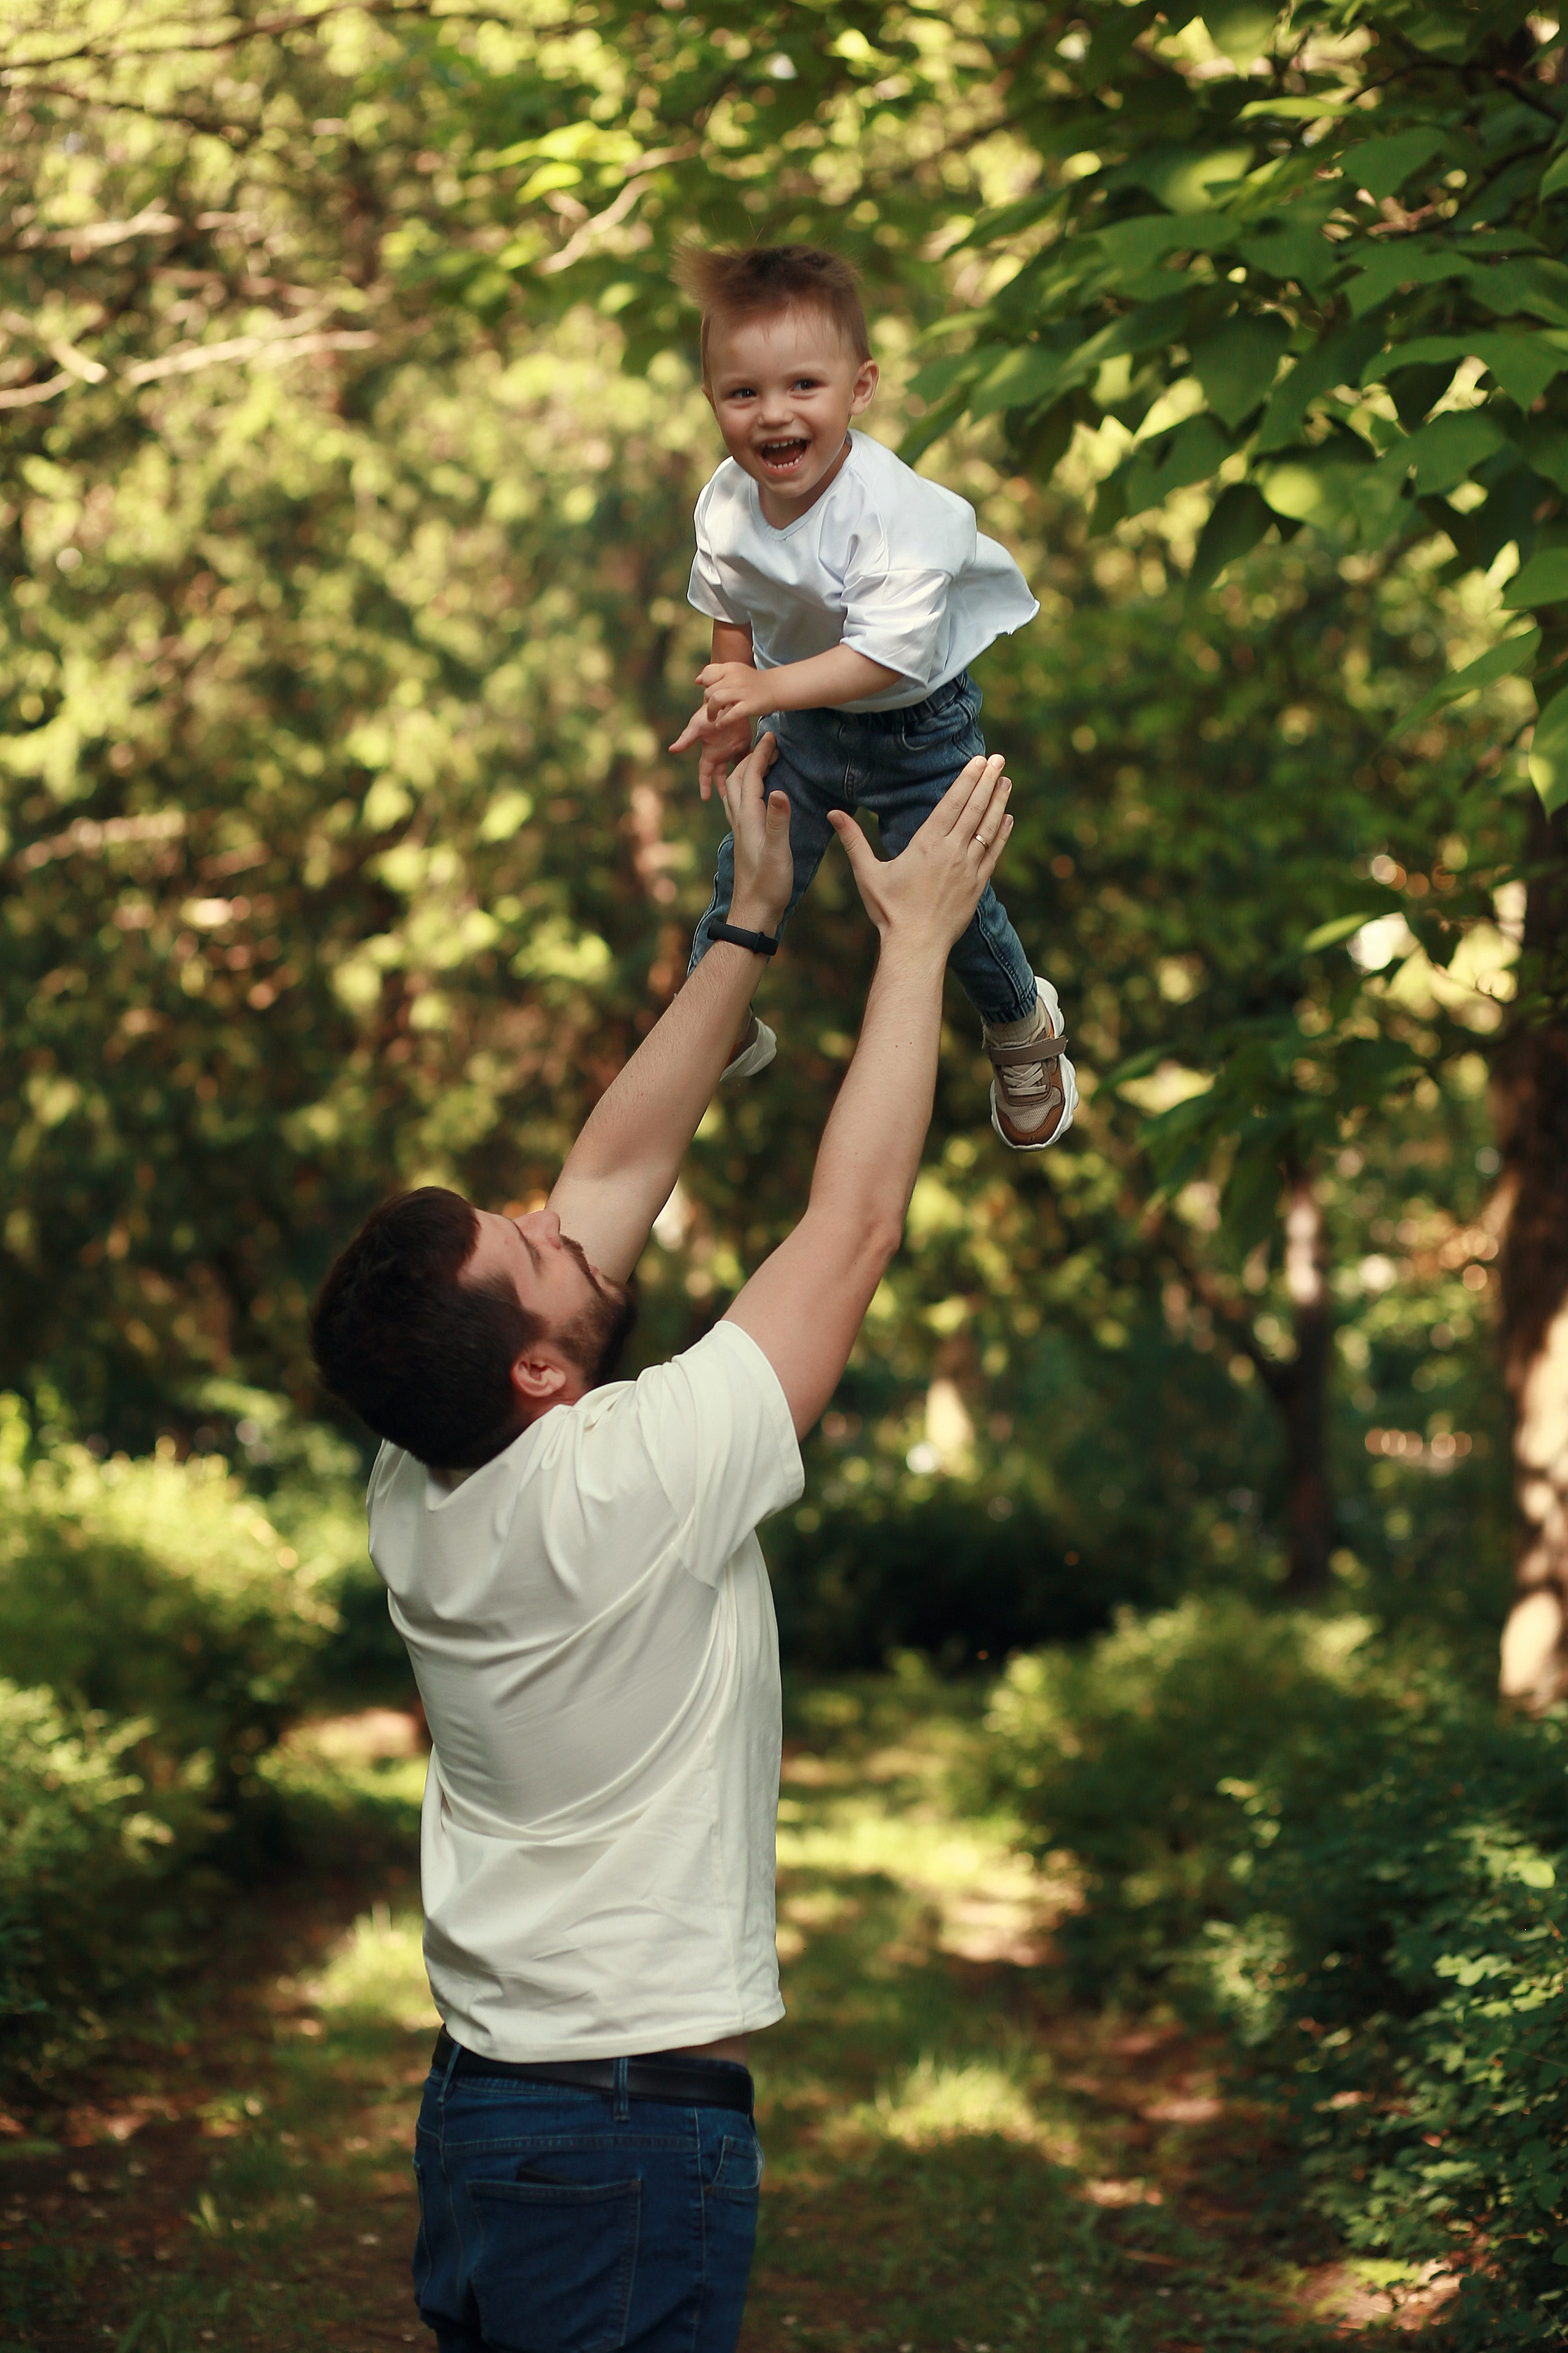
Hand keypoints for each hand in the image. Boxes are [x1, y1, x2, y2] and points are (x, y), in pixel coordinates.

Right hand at [668, 702, 753, 800]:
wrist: (724, 700)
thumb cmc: (709, 712)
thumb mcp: (697, 726)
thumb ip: (686, 739)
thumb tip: (672, 749)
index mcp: (709, 753)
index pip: (705, 773)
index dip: (704, 785)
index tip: (705, 798)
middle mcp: (720, 754)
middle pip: (721, 776)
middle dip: (723, 788)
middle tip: (729, 803)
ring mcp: (732, 749)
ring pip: (737, 769)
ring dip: (741, 779)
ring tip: (747, 792)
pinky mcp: (744, 743)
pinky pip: (750, 757)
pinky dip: (754, 764)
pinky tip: (761, 773)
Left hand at [697, 659, 771, 727]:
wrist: (775, 687)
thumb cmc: (751, 682)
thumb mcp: (734, 671)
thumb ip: (715, 673)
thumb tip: (698, 680)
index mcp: (730, 668)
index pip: (707, 675)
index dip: (705, 685)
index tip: (711, 693)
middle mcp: (735, 678)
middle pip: (709, 690)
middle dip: (707, 702)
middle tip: (712, 709)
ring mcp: (743, 692)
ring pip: (716, 700)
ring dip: (710, 711)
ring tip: (712, 718)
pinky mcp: (750, 705)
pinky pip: (732, 714)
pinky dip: (723, 721)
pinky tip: (720, 725)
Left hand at [719, 731, 791, 935]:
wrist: (755, 912)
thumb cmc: (769, 885)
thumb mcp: (778, 852)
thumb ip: (779, 822)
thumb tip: (780, 790)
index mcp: (748, 819)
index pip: (750, 778)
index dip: (760, 754)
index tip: (771, 735)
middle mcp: (740, 821)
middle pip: (736, 780)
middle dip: (750, 757)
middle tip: (767, 743)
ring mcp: (740, 831)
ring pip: (734, 792)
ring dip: (744, 772)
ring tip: (759, 761)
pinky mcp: (745, 839)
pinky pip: (740, 805)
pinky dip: (746, 790)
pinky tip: (755, 795)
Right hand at [828, 753, 1012, 959]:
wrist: (916, 945)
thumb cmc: (889, 911)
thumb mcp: (868, 874)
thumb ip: (853, 840)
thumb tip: (832, 813)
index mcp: (927, 844)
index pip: (952, 803)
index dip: (967, 779)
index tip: (979, 760)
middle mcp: (952, 851)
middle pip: (975, 809)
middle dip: (987, 782)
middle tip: (999, 760)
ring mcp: (968, 868)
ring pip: (988, 828)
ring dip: (998, 802)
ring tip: (1007, 781)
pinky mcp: (978, 885)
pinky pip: (994, 853)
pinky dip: (1002, 834)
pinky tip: (1008, 818)